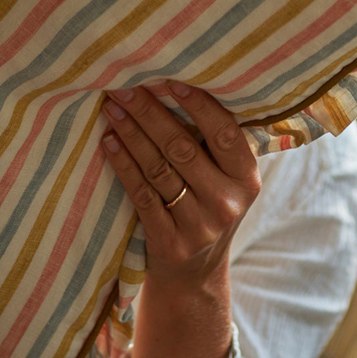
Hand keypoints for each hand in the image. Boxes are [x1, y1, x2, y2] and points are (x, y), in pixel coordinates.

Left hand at [100, 82, 260, 284]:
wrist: (195, 276)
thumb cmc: (208, 209)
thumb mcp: (228, 182)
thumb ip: (216, 147)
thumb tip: (176, 89)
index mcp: (247, 179)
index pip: (224, 134)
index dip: (199, 105)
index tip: (170, 81)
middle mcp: (227, 202)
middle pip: (182, 148)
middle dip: (150, 113)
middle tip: (125, 88)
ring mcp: (198, 225)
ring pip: (158, 169)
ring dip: (131, 134)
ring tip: (112, 109)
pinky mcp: (170, 242)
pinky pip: (141, 194)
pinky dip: (123, 165)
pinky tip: (108, 143)